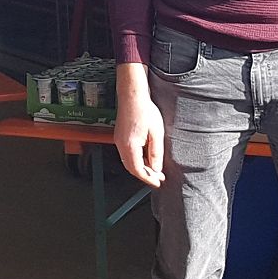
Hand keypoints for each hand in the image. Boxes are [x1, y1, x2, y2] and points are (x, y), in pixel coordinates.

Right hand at [114, 64, 166, 187]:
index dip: (148, 178)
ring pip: (128, 161)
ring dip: (141, 167)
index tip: (158, 183)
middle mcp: (121, 145)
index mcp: (129, 146)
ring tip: (154, 168)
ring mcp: (119, 140)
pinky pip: (127, 154)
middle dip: (145, 175)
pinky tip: (146, 157)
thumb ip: (156, 153)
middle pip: (131, 168)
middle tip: (158, 178)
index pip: (138, 170)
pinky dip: (136, 159)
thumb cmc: (144, 110)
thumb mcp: (156, 133)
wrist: (132, 95)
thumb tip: (156, 168)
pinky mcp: (120, 136)